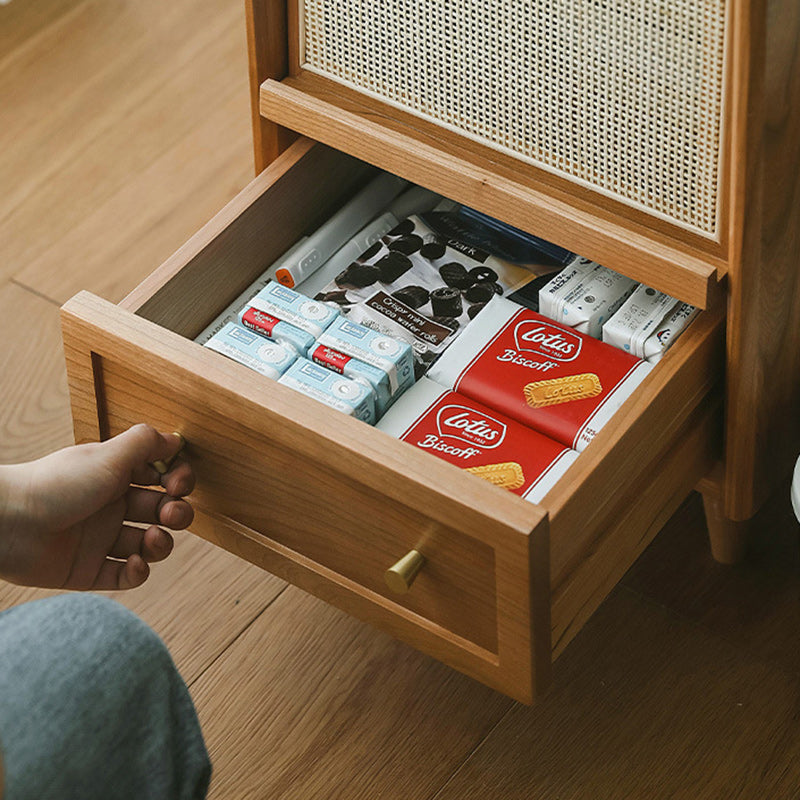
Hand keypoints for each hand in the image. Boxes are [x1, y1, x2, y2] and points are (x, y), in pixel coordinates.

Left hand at [0, 424, 193, 590]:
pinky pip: (125, 575)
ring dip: (161, 543)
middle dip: (176, 512)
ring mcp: (101, 539)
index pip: (161, 477)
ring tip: (151, 540)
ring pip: (148, 544)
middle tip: (170, 513)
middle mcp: (111, 506)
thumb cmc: (56, 484)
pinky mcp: (89, 569)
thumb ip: (146, 442)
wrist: (7, 523)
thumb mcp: (108, 455)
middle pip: (160, 510)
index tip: (177, 484)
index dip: (178, 480)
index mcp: (115, 476)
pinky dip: (138, 572)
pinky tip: (135, 563)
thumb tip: (175, 439)